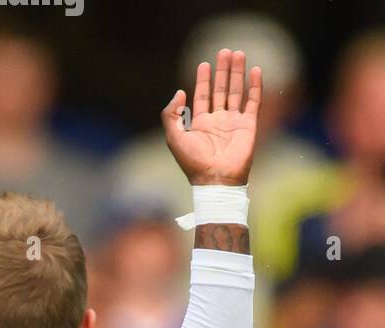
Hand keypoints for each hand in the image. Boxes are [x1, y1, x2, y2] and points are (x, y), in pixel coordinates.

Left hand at [162, 49, 261, 185]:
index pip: (202, 96)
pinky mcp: (249, 124)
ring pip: (236, 91)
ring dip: (237, 73)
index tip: (203, 64)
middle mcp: (217, 120)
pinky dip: (254, 86)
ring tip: (238, 53)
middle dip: (222, 70)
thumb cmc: (193, 161)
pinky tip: (255, 70)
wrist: (216, 178)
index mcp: (200, 123)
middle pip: (220, 89)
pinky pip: (253, 101)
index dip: (203, 80)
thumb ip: (171, 115)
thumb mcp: (174, 137)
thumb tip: (179, 92)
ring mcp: (234, 121)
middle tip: (224, 51)